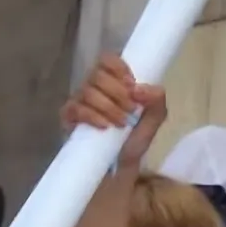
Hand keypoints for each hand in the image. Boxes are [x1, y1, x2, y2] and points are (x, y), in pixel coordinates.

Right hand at [61, 53, 166, 167]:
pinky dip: (93, 116)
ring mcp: (79, 101)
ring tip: (122, 123)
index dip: (118, 67)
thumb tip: (140, 88)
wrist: (119, 167)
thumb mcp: (153, 120)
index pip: (108, 59)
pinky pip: (76, 109)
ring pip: (88, 91)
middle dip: (118, 92)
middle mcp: (94, 87)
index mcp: (113, 81)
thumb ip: (156, 101)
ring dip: (109, 107)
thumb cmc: (134, 139)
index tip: (132, 83)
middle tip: (132, 110)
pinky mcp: (69, 118)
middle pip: (97, 75)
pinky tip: (104, 127)